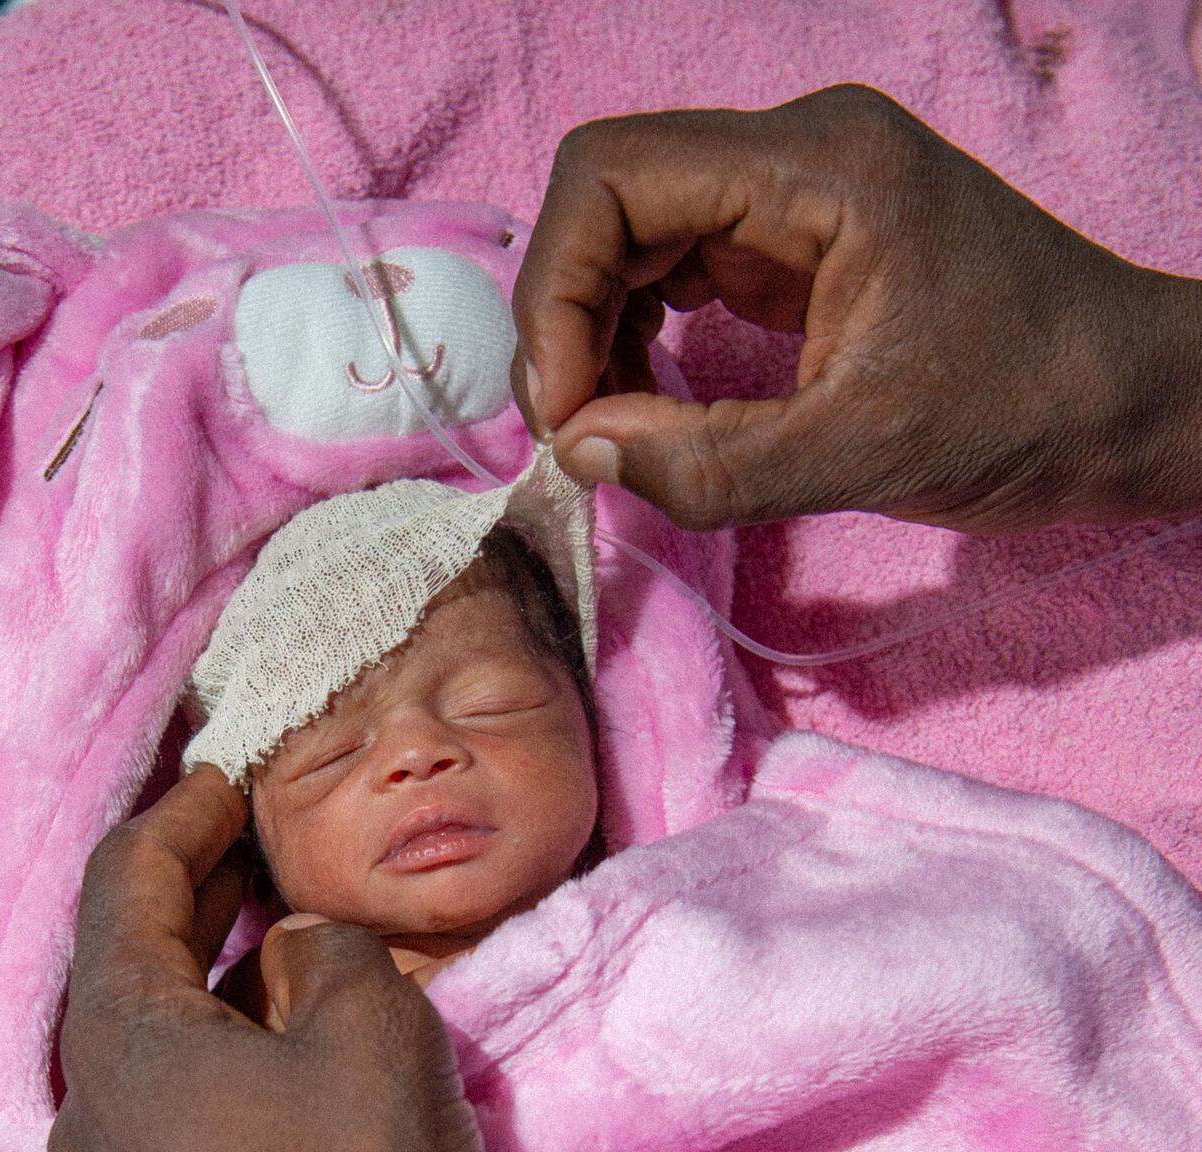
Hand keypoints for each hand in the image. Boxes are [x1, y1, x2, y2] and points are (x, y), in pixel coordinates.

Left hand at [46, 766, 506, 1151]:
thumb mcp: (373, 1025)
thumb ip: (322, 954)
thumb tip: (287, 957)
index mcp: (120, 1049)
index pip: (121, 890)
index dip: (175, 820)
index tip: (221, 781)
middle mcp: (81, 1138)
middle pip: (121, 993)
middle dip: (185, 919)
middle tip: (245, 866)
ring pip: (141, 1096)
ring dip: (197, 1032)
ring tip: (269, 1000)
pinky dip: (202, 1126)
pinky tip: (267, 1137)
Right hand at [512, 85, 1201, 530]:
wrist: (1124, 404)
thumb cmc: (1024, 408)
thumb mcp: (861, 453)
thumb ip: (710, 464)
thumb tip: (580, 455)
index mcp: (817, 167)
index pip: (615, 176)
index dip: (558, 290)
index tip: (562, 410)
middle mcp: (796, 156)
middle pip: (612, 199)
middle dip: (568, 317)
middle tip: (573, 434)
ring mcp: (795, 197)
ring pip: (635, 235)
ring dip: (596, 332)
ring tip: (607, 430)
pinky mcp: (798, 246)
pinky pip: (678, 271)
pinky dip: (639, 340)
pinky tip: (648, 408)